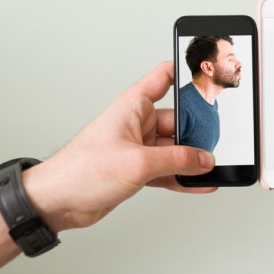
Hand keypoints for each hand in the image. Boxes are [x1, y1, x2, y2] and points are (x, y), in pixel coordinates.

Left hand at [23, 61, 216, 231]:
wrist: (58, 201)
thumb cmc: (80, 170)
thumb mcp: (137, 162)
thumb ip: (176, 160)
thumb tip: (202, 159)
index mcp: (133, 106)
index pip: (163, 78)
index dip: (184, 73)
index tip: (206, 76)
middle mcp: (137, 123)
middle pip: (178, 120)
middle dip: (197, 133)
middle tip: (215, 144)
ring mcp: (138, 147)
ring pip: (175, 148)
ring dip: (191, 160)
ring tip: (209, 169)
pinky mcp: (138, 169)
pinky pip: (168, 169)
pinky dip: (182, 177)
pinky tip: (198, 184)